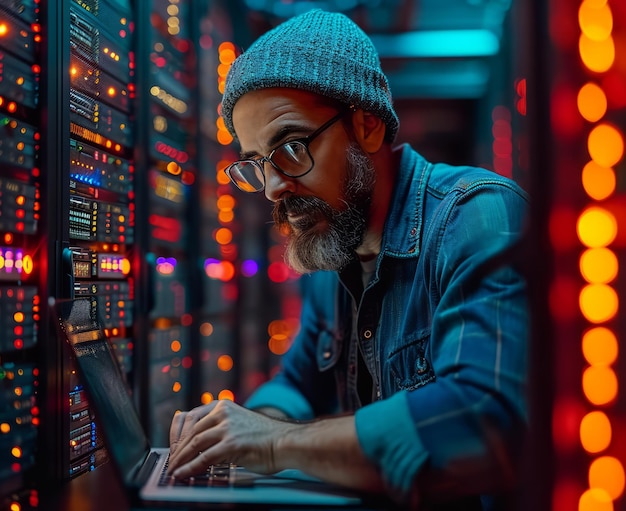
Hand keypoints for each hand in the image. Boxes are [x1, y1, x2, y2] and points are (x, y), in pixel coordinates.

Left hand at [167, 400, 294, 478]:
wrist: (286, 442)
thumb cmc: (264, 438)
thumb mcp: (238, 425)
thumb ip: (218, 429)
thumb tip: (195, 445)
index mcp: (223, 406)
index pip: (190, 417)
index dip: (176, 434)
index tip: (171, 448)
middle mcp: (223, 412)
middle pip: (191, 431)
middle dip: (178, 450)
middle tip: (171, 464)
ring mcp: (228, 427)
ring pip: (194, 444)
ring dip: (181, 460)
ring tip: (174, 471)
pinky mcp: (232, 443)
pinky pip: (204, 457)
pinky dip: (190, 468)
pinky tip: (183, 474)